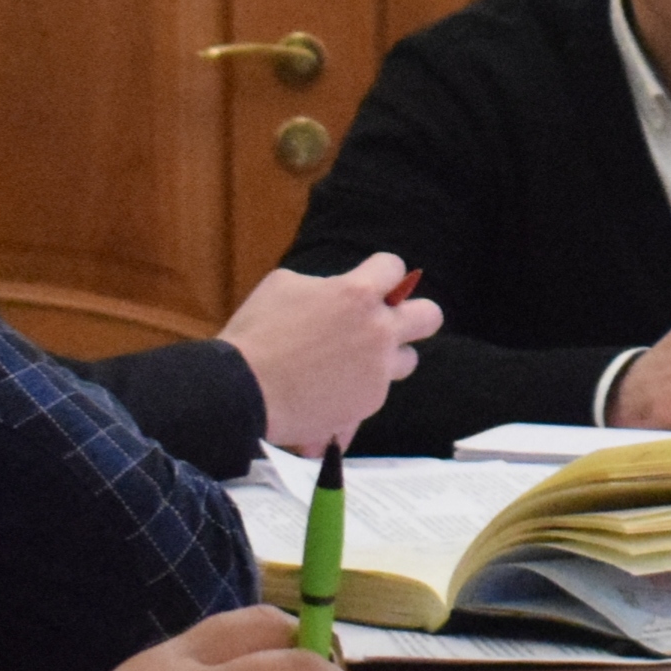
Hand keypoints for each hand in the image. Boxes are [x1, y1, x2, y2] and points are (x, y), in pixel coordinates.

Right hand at [217, 254, 444, 452]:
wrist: (241, 391)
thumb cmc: (256, 333)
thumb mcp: (284, 286)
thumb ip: (323, 285)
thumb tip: (337, 292)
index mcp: (358, 294)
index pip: (393, 267)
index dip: (380, 272)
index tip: (370, 281)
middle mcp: (378, 331)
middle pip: (429, 316)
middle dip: (413, 314)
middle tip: (388, 321)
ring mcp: (378, 370)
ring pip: (408, 359)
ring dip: (388, 357)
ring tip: (354, 362)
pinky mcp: (369, 403)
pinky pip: (376, 393)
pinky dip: (358, 392)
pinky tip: (331, 393)